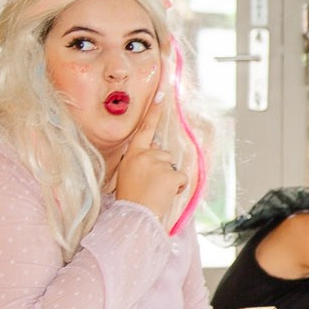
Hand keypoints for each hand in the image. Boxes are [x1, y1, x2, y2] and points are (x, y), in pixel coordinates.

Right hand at [116, 91, 185, 219]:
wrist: (134, 215)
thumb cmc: (130, 197)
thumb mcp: (128, 174)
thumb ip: (141, 160)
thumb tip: (157, 151)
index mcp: (132, 154)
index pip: (144, 128)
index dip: (153, 111)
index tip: (161, 93)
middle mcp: (145, 155)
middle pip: (163, 154)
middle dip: (162, 168)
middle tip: (150, 185)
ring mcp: (158, 163)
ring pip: (172, 166)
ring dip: (169, 179)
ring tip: (155, 191)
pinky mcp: (170, 173)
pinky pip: (181, 178)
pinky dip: (177, 187)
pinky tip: (165, 194)